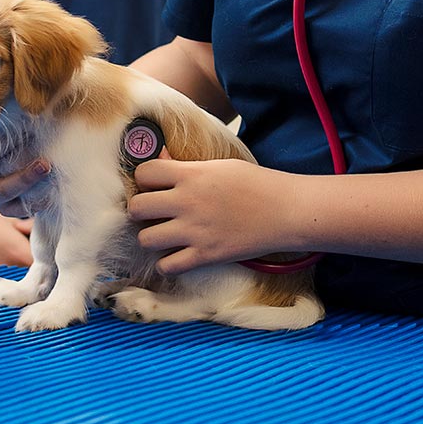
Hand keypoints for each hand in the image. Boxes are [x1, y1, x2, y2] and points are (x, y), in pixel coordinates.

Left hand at [127, 157, 299, 273]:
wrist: (285, 211)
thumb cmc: (255, 184)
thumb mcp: (221, 165)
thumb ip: (186, 166)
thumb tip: (159, 157)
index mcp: (192, 175)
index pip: (144, 173)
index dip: (145, 180)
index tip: (154, 186)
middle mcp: (188, 202)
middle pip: (137, 208)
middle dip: (142, 210)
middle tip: (154, 213)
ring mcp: (195, 231)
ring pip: (146, 239)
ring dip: (152, 238)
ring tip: (165, 235)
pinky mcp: (205, 255)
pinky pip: (166, 266)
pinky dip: (168, 263)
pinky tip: (178, 255)